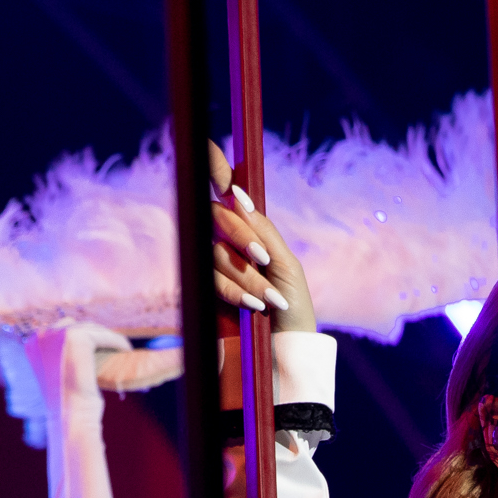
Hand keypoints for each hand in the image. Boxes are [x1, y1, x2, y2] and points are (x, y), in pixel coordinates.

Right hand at [205, 141, 314, 332]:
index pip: (227, 194)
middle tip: (263, 257)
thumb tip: (236, 195)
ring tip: (269, 299)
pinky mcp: (205, 292)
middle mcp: (228, 243)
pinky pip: (209, 280)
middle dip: (241, 236)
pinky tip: (253, 304)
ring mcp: (214, 267)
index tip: (209, 147)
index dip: (215, 167)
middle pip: (217, 219)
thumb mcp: (285, 264)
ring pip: (215, 253)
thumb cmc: (293, 307)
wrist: (286, 350)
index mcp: (251, 231)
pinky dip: (233, 291)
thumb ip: (262, 230)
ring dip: (246, 276)